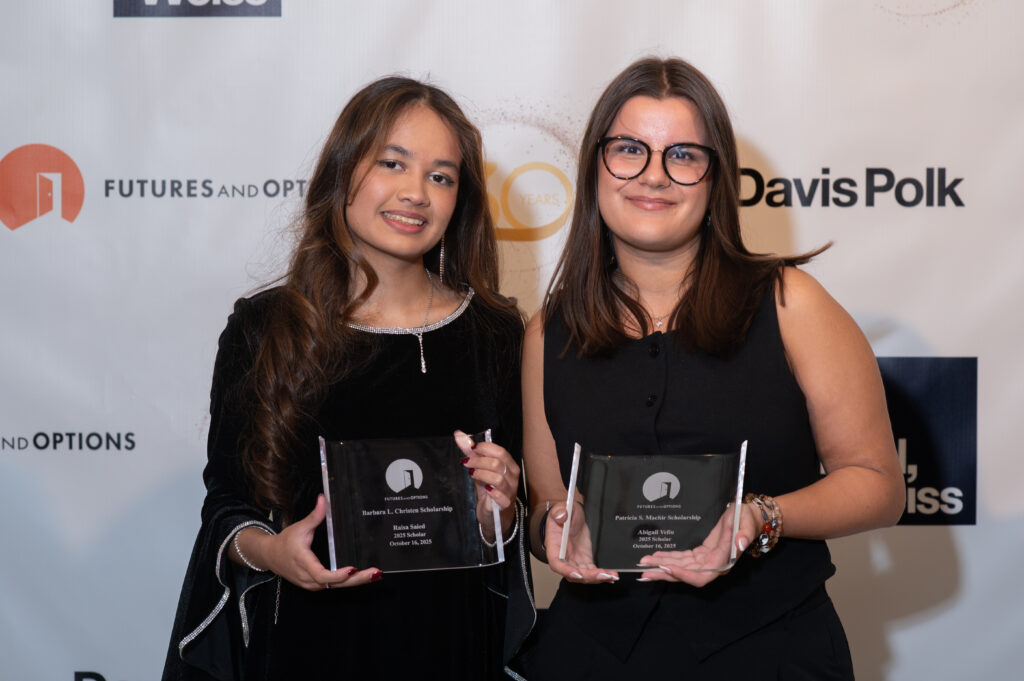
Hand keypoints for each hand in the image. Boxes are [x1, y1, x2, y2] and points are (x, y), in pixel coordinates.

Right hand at [243, 494, 381, 589]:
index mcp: (304, 563)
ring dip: (356, 582)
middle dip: (357, 580)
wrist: (271, 556)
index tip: (352, 569)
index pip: (322, 575)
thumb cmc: (285, 542)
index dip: (337, 575)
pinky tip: (364, 577)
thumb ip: (315, 516)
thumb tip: (323, 499)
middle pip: (335, 584)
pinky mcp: (316, 585)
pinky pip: (334, 586)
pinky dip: (349, 582)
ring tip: (375, 574)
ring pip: (336, 587)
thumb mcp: (300, 527)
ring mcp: (312, 584)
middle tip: (375, 573)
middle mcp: (309, 578)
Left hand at [454, 430, 519, 538]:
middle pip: (497, 463)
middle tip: (466, 463)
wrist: (494, 513)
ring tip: (471, 474)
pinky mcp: (505, 504)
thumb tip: (458, 435)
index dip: (485, 448)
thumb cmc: (489, 488)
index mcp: (509, 465)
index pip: (501, 451)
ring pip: (497, 478)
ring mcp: (510, 491)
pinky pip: (500, 496)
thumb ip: (471, 452)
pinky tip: (486, 489)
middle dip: (479, 461)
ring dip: (481, 474)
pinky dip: (492, 492)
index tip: (472, 449)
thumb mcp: (480, 468)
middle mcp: (512, 477)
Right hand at [543, 501, 617, 583]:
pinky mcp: (584, 561)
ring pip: (585, 575)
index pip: (557, 563)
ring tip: (611, 576)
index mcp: (554, 547)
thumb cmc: (563, 514)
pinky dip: (602, 574)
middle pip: (574, 574)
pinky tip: (612, 575)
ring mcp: (575, 561)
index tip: (578, 573)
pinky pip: (592, 571)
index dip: (567, 570)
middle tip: (603, 575)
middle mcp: (564, 558)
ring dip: (597, 578)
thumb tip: (562, 516)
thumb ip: (560, 512)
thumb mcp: (561, 508)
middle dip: (588, 577)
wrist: (571, 517)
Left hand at [636, 502, 758, 586]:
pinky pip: (682, 558)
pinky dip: (668, 557)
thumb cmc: (748, 519)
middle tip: (644, 572)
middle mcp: (713, 565)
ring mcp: (706, 560)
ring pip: (681, 567)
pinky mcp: (701, 554)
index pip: (702, 575)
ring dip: (662, 565)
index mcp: (724, 561)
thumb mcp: (748, 522)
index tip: (667, 568)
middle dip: (665, 573)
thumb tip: (740, 543)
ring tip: (644, 563)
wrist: (747, 518)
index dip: (684, 574)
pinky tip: (655, 556)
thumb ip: (745, 533)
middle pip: (686, 574)